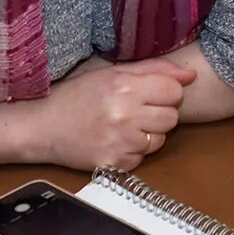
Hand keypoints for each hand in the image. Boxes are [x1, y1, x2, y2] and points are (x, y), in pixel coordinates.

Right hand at [31, 57, 196, 170]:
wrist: (42, 127)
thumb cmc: (77, 96)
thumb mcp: (113, 72)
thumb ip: (155, 70)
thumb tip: (191, 75)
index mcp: (124, 87)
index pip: (174, 91)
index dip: (166, 92)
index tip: (151, 93)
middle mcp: (124, 115)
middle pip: (171, 117)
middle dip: (159, 114)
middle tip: (137, 111)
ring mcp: (119, 142)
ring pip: (160, 140)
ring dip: (148, 134)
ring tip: (124, 126)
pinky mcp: (114, 164)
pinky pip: (142, 158)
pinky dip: (133, 152)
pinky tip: (115, 141)